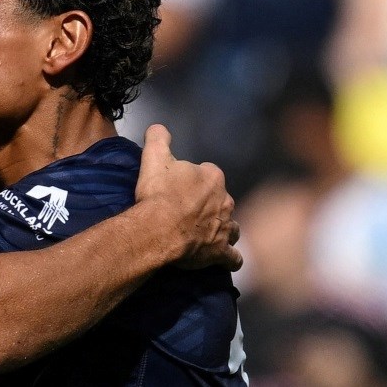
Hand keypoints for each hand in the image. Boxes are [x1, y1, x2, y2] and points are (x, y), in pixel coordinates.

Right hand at [134, 124, 241, 270]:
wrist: (157, 229)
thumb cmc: (157, 194)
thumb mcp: (153, 158)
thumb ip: (158, 138)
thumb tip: (158, 127)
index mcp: (212, 177)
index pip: (208, 174)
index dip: (194, 181)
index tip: (180, 188)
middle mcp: (225, 200)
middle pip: (221, 200)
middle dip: (210, 205)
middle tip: (188, 212)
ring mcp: (226, 227)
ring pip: (231, 226)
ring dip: (223, 229)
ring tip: (206, 234)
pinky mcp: (221, 251)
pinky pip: (233, 257)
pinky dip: (229, 258)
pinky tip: (224, 259)